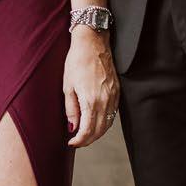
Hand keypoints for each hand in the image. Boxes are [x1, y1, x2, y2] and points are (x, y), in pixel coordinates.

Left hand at [63, 28, 118, 146]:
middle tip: (77, 141)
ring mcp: (113, 96)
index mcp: (91, 100)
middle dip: (88, 140)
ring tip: (85, 134)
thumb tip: (72, 127)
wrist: (93, 43)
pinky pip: (113, 114)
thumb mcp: (67, 86)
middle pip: (99, 130)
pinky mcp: (117, 92)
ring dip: (97, 133)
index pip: (87, 130)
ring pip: (108, 123)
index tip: (71, 142)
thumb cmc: (77, 61)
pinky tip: (96, 122)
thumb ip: (71, 109)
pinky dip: (104, 122)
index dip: (79, 141)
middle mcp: (105, 101)